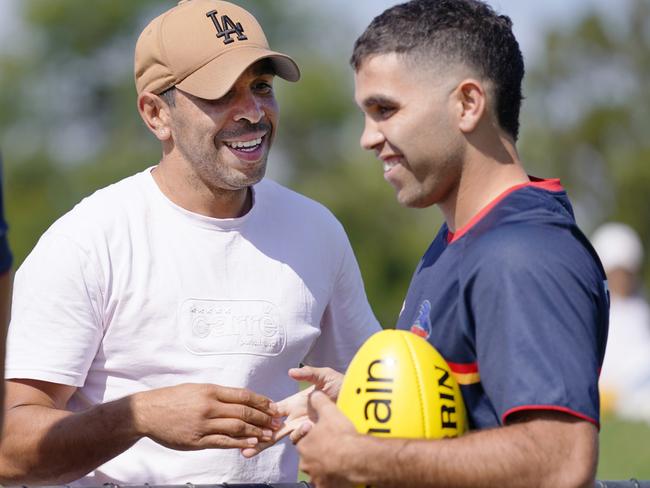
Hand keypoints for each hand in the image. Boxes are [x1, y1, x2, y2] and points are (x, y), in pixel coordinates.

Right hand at [133, 383, 279, 449]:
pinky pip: (223, 442)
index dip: (261, 401)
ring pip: (236, 427)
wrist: (148, 412)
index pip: (243, 395)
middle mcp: (209, 406)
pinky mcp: (197, 440)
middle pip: (244, 411)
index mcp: (210, 390)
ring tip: (269, 435)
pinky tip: (252, 444)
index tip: (273, 406)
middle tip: (276, 422)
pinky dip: (240, 443)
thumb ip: (217, 394)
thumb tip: (239, 399)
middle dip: (263, 417)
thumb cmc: (173, 399)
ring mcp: (204, 424)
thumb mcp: (196, 389)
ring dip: (256, 431)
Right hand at [240, 366, 342, 457]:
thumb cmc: (344, 388)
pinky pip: (297, 441)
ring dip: (263, 444)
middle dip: (256, 436)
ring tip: (247, 450)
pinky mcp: (314, 436)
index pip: (273, 411)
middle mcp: (297, 418)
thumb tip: (292, 372)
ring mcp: (304, 429)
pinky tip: (269, 444)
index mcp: (296, 404)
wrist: (361, 403)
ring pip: (279, 439)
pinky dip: (284, 442)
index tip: (245, 417)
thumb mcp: (325, 377)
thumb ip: (309, 373)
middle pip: (271, 429)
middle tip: (240, 444)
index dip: (260, 414)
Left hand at [297, 390, 356, 487]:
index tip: (323, 433)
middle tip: (333, 445)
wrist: (358, 457)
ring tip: (339, 458)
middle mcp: (306, 463)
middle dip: (318, 451)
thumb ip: (319, 401)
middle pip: (308, 456)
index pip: (301, 440)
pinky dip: (331, 479)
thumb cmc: (342, 436)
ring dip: (324, 465)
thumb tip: (314, 394)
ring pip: (317, 470)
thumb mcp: (329, 411)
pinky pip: (326, 483)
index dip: (311, 435)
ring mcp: (316, 477)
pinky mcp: (326, 487)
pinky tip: (341, 472)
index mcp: (303, 445)